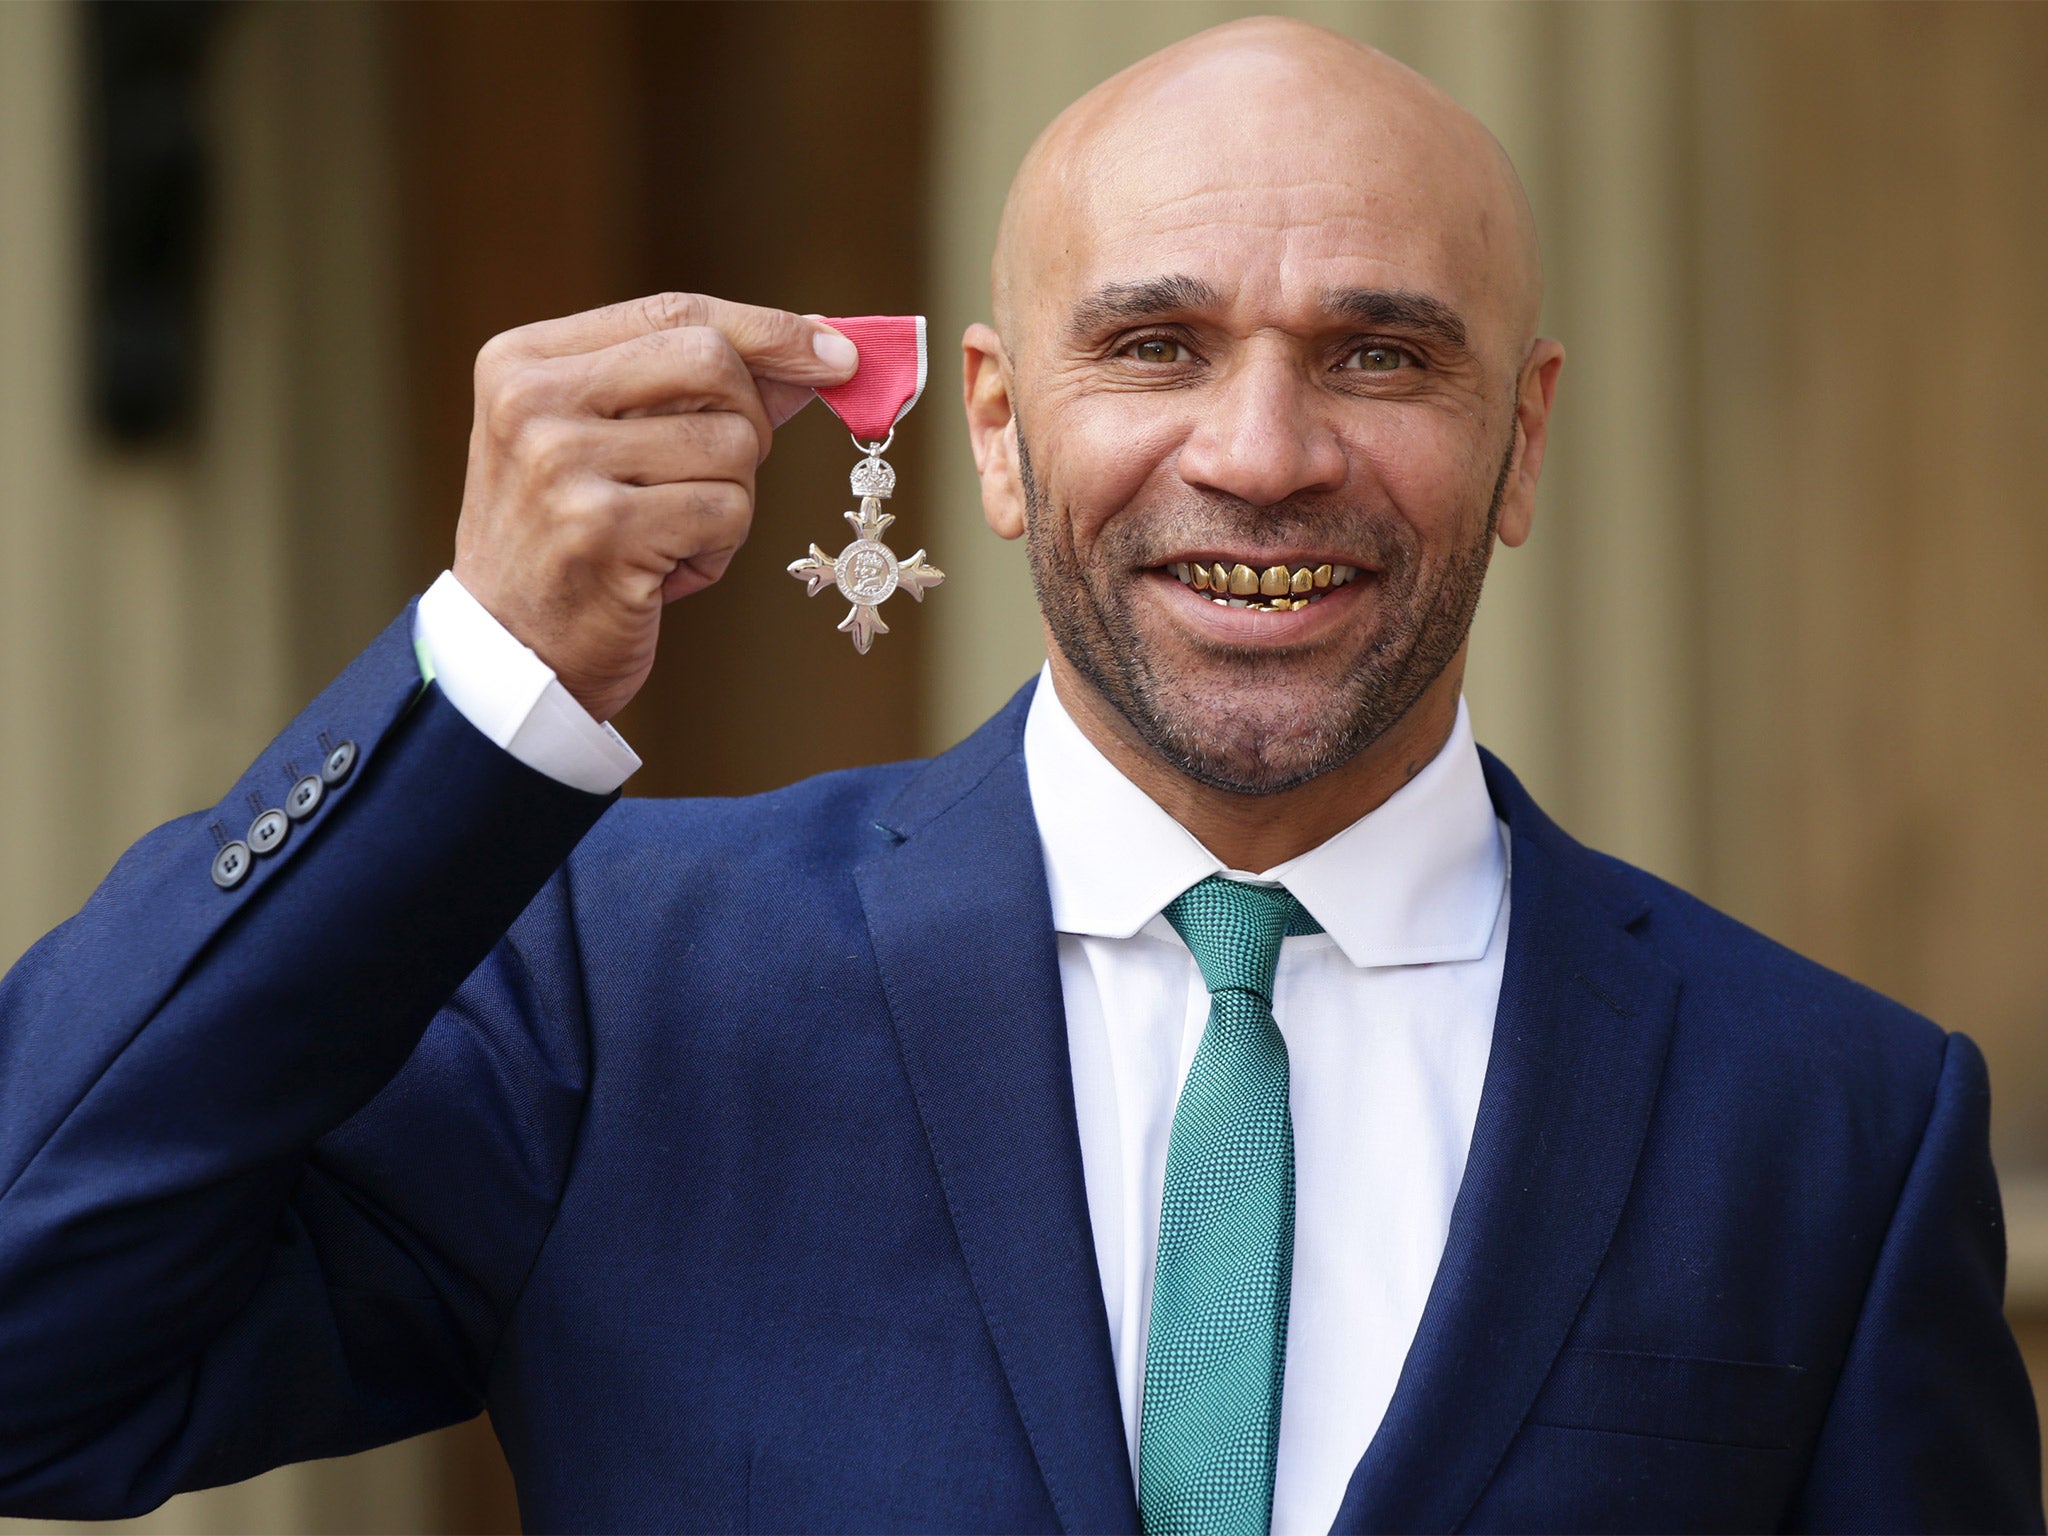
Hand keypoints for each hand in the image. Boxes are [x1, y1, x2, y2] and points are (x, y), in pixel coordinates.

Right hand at [451, 292, 858, 721]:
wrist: (513, 655)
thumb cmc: (574, 541)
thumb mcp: (609, 441)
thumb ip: (697, 387)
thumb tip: (823, 347)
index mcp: (524, 360)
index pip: (674, 312)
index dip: (768, 329)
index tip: (837, 351)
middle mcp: (531, 400)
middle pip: (712, 362)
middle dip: (748, 421)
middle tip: (723, 474)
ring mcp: (560, 463)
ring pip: (732, 444)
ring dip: (731, 499)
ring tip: (672, 535)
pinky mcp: (601, 530)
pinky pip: (728, 511)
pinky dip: (719, 548)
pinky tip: (667, 573)